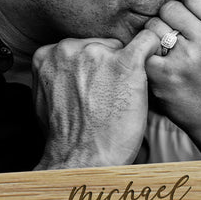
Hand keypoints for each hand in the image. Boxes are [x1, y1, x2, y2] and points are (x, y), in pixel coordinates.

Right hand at [32, 30, 160, 168]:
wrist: (83, 158)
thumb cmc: (66, 136)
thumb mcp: (46, 97)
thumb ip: (57, 74)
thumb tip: (69, 69)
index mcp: (47, 54)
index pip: (79, 48)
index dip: (92, 68)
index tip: (98, 84)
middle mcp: (69, 48)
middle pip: (101, 46)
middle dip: (108, 66)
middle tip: (110, 95)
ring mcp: (97, 53)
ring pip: (122, 47)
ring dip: (126, 67)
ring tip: (123, 96)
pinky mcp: (125, 63)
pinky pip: (148, 40)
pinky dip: (154, 48)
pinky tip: (154, 61)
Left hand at [145, 0, 200, 142]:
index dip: (189, 5)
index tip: (192, 20)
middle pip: (170, 8)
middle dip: (169, 19)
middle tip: (176, 36)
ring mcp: (185, 62)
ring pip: (154, 26)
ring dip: (156, 36)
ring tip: (168, 50)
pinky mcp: (164, 77)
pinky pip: (143, 49)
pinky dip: (147, 55)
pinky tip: (159, 63)